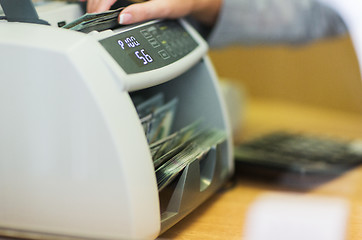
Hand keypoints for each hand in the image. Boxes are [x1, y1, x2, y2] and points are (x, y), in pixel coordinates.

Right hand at [86, 0, 221, 25]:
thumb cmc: (181, 1)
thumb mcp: (165, 8)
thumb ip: (144, 12)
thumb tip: (123, 18)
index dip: (100, 3)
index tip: (97, 16)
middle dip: (96, 4)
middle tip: (94, 21)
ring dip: (97, 1)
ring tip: (96, 15)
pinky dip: (102, 0)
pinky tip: (98, 7)